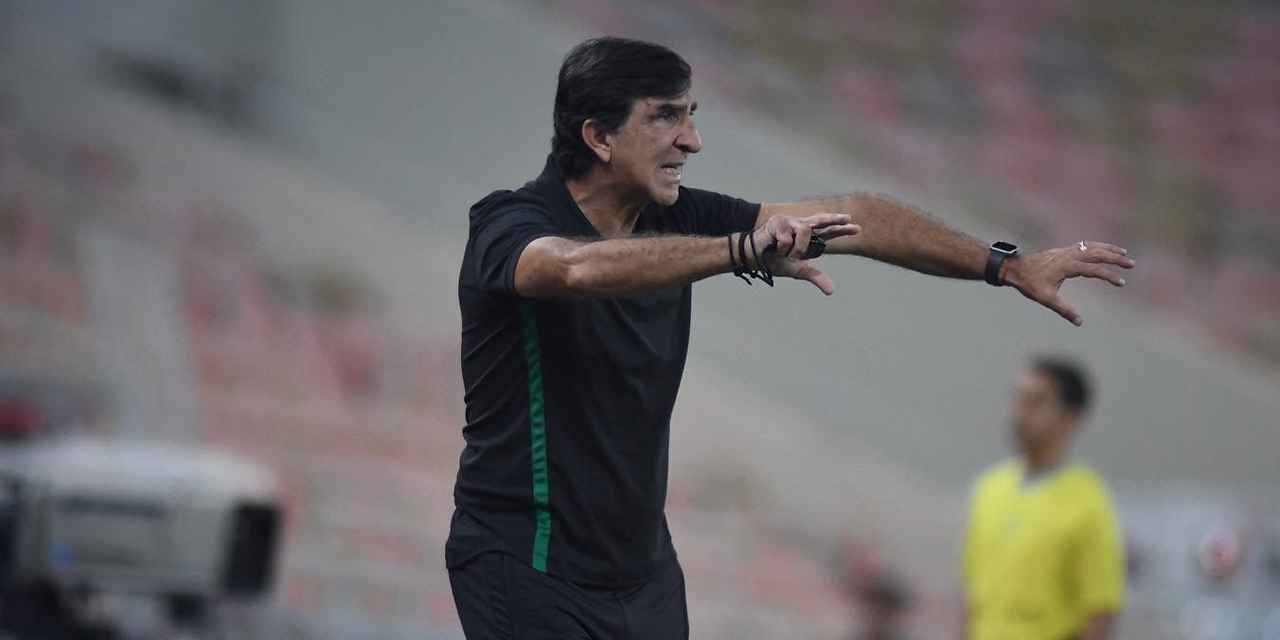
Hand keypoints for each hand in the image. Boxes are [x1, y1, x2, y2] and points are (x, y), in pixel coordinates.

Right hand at [745, 213, 859, 294]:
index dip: (841, 230)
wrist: (754, 258)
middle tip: (847, 219)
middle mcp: (802, 226)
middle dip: (835, 219)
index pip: (828, 232)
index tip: (857, 229)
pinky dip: (782, 249)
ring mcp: (791, 222)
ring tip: (785, 254)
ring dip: (797, 249)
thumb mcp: (798, 270)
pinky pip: (788, 239)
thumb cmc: (775, 260)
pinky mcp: (779, 222)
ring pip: (805, 232)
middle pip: (822, 220)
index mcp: (808, 236)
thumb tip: (831, 291)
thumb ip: (815, 276)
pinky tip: (774, 248)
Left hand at [1003, 241, 1134, 325]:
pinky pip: (1085, 245)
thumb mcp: (1046, 298)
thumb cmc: (1029, 283)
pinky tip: (1104, 249)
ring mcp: (1067, 250)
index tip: (1122, 283)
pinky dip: (1098, 246)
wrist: (1015, 268)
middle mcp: (1069, 255)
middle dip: (1116, 258)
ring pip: (1092, 246)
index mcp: (1067, 266)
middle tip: (1131, 264)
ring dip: (1109, 249)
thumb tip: (1079, 322)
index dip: (1109, 276)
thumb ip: (1064, 310)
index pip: (1094, 270)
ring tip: (1124, 252)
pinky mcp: (1064, 250)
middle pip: (1097, 253)